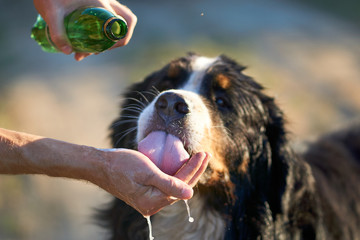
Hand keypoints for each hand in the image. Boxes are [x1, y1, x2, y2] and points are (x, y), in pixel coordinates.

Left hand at [33, 0, 136, 60]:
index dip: (118, 40)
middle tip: (97, 51)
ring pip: (117, 23)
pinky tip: (84, 44)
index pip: (124, 21)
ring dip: (108, 40)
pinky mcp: (96, 7)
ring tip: (87, 52)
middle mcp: (106, 2)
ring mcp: (103, 4)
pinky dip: (102, 35)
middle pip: (126, 22)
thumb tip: (67, 51)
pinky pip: (108, 21)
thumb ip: (57, 32)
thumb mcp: (51, 12)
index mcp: (101, 2)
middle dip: (117, 41)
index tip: (99, 50)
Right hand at [95, 149, 209, 215]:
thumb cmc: (121, 165)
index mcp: (153, 202)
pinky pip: (166, 185)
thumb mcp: (147, 172)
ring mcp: (149, 200)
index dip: (194, 169)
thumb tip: (189, 194)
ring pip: (175, 186)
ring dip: (187, 172)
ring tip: (198, 158)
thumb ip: (169, 184)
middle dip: (194, 170)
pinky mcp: (146, 194)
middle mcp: (152, 205)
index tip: (203, 154)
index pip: (182, 185)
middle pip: (181, 187)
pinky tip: (182, 164)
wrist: (100, 166)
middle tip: (205, 155)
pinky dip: (175, 174)